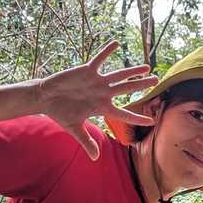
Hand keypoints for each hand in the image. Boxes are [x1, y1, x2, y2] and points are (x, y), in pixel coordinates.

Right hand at [34, 41, 157, 159]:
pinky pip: (99, 59)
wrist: (46, 98)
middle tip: (156, 81)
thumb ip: (86, 142)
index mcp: (102, 108)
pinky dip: (107, 52)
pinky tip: (117, 43)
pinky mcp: (87, 71)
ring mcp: (96, 81)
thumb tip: (96, 159)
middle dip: (141, 85)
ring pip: (118, 75)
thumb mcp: (74, 129)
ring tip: (146, 67)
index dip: (138, 118)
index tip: (152, 121)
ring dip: (132, 71)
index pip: (124, 114)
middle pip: (127, 89)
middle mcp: (103, 93)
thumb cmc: (60, 113)